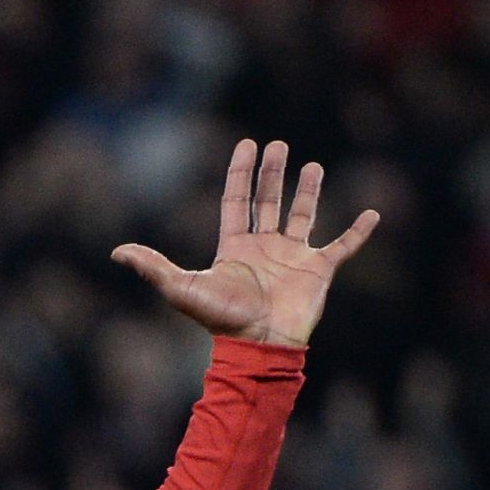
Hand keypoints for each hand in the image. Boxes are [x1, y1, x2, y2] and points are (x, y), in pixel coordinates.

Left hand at [112, 140, 378, 349]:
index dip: (241, 172)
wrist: (260, 345)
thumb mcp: (181, 289)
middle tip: (278, 144)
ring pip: (303, 216)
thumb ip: (153, 267)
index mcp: (235, 248)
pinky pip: (344, 246)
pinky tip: (372, 214)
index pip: (237, 200)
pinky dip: (359, 232)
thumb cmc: (222, 320)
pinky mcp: (319, 271)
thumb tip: (116, 252)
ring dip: (308, 191)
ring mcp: (293, 258)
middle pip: (268, 201)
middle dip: (272, 173)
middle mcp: (264, 248)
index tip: (247, 144)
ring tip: (313, 165)